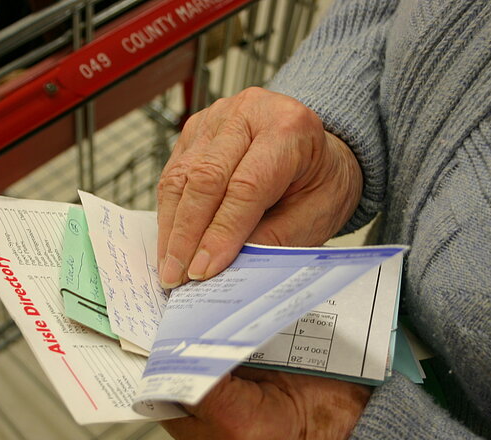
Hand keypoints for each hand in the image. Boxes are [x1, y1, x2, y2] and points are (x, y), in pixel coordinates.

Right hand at [157, 87, 362, 287]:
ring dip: (171, 228)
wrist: (319, 154)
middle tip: (176, 276)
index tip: (203, 270)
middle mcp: (248, 113)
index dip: (221, 232)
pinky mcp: (195, 131)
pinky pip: (173, 175)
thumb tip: (220, 265)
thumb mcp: (313, 216)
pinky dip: (170, 214)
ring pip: (180, 177)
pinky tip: (170, 244)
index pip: (245, 186)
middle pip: (204, 178)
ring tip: (169, 268)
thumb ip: (270, 239)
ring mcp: (216, 118)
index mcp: (289, 127)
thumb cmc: (320, 184)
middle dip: (186, 234)